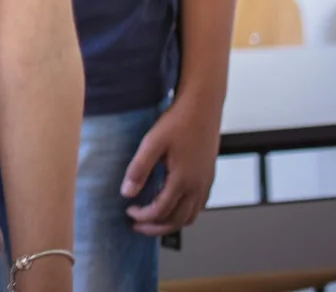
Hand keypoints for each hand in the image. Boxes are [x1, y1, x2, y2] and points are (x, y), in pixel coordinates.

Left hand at [121, 94, 221, 235]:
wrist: (203, 107)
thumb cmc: (178, 122)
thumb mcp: (152, 143)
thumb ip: (139, 168)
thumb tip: (127, 192)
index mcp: (183, 180)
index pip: (161, 211)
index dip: (143, 216)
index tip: (128, 211)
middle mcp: (197, 186)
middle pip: (177, 221)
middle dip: (156, 228)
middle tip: (137, 226)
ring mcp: (205, 183)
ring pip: (190, 216)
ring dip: (170, 223)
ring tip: (152, 221)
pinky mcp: (208, 177)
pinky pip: (198, 206)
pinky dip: (183, 214)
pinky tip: (171, 206)